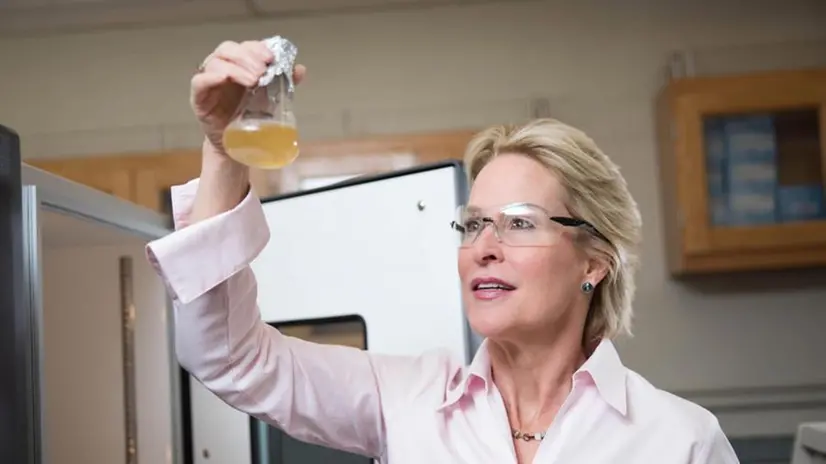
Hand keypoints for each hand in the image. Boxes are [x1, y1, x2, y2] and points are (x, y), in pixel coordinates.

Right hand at [190, 40, 306, 153]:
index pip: (245, 47)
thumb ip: (285, 82)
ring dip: (235, 68)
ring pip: (215, 62)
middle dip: (247, 57)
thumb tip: (300, 69)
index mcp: (240, 65)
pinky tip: (224, 78)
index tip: (271, 58)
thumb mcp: (272, 98)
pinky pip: (199, 82)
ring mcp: (210, 82)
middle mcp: (223, 68)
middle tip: (262, 72)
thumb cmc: (254, 118)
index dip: (257, 48)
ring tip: (252, 80)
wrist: (241, 145)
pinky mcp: (199, 98)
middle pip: (228, 49)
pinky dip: (210, 77)